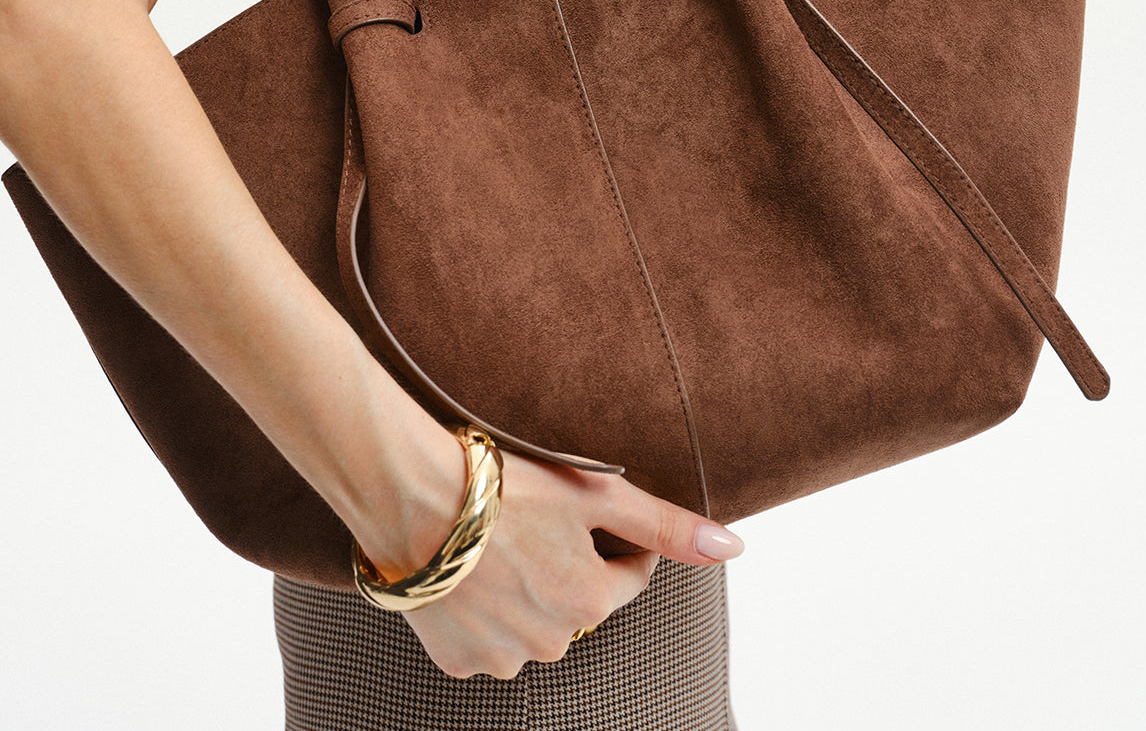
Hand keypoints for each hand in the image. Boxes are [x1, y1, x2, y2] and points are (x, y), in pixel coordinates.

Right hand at [400, 448, 743, 679]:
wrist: (412, 496)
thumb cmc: (505, 485)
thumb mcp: (597, 493)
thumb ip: (666, 525)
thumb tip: (734, 548)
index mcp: (590, 602)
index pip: (630, 572)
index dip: (618, 536)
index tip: (589, 506)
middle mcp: (551, 643)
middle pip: (579, 600)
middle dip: (569, 565)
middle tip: (536, 519)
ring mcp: (500, 657)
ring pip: (533, 625)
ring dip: (527, 592)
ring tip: (498, 543)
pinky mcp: (455, 661)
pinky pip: (486, 640)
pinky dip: (484, 612)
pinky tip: (470, 572)